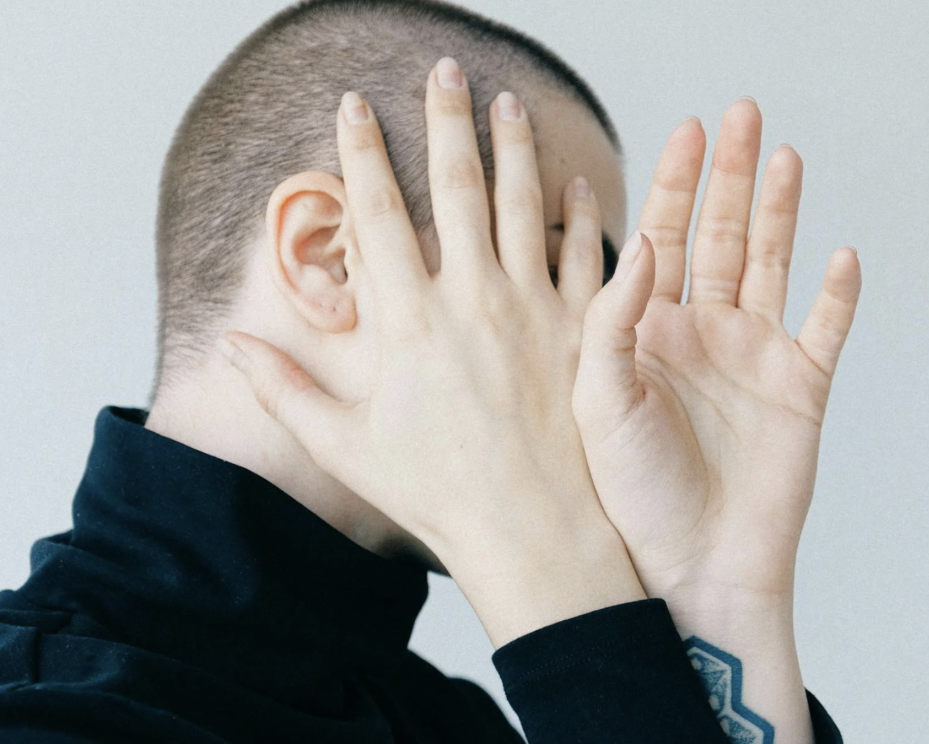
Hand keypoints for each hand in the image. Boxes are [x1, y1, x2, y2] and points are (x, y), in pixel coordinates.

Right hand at [219, 58, 642, 646]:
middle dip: (445, 120)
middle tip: (444, 70)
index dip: (362, 152)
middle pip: (455, 187)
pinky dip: (583, 217)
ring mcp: (533, 312)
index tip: (354, 105)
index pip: (379, 212)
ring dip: (513, 148)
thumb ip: (286, 389)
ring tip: (508, 102)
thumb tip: (234, 343)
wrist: (531, 531)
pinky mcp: (582, 333)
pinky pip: (586, 258)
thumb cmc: (437, 494)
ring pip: (523, 206)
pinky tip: (579, 185)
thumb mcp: (346, 446)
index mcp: (409, 321)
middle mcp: (472, 301)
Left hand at [572, 99, 860, 741]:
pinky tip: (841, 257)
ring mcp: (753, 358)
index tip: (684, 129)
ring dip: (781, 212)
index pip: (660, 237)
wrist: (688, 566)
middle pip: (719, 236)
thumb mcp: (599, 400)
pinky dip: (839, 295)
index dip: (672, 183)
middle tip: (740, 114)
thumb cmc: (629, 494)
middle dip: (728, 176)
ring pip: (771, 266)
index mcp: (645, 331)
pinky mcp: (800, 390)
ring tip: (784, 156)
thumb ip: (614, 319)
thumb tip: (642, 239)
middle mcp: (699, 333)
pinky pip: (826, 330)